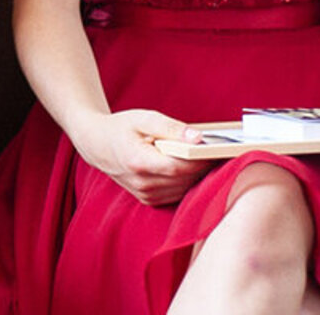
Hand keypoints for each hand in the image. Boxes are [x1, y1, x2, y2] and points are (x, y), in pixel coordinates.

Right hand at [66, 109, 210, 206]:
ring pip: (184, 188)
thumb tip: (198, 138)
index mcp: (139, 162)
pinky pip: (178, 193)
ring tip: (210, 157)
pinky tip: (194, 166)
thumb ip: (171, 127)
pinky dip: (188, 181)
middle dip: (205, 165)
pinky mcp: (150, 200)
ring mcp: (146, 195)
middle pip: (185, 179)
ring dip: (199, 174)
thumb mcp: (144, 118)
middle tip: (222, 150)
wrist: (97, 145)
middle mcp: (143, 184)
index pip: (178, 167)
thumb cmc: (121, 128)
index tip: (218, 148)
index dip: (200, 159)